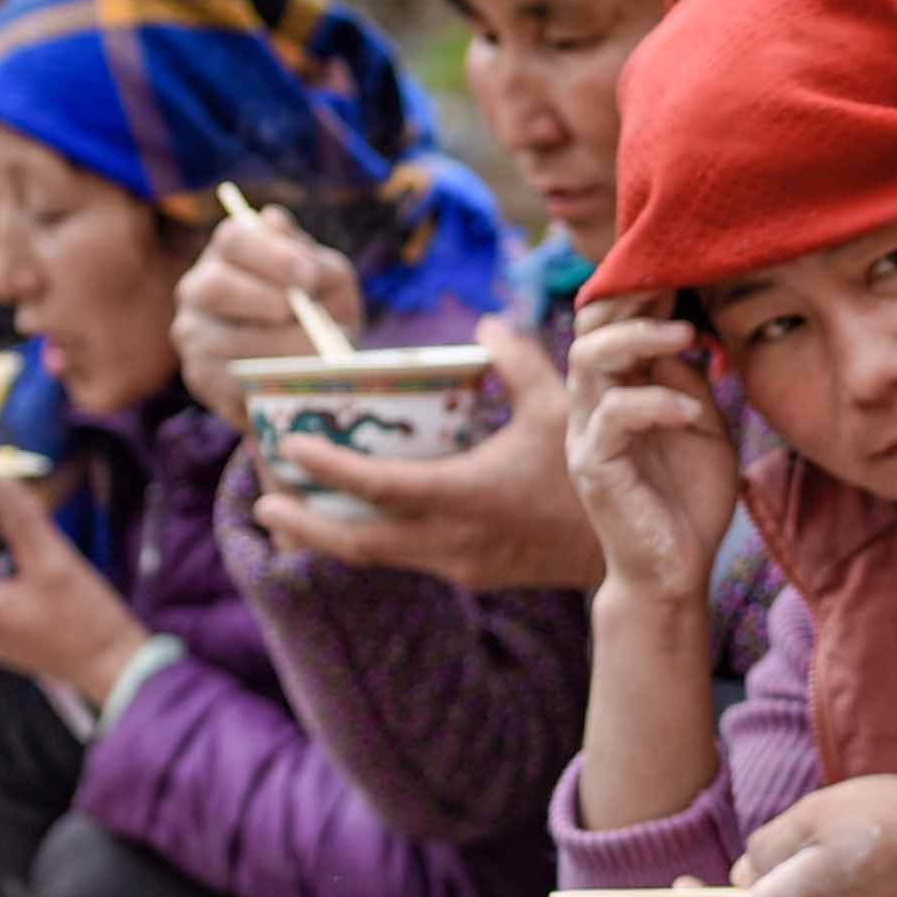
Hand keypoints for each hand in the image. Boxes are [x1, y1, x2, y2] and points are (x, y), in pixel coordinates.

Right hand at [174, 199, 363, 419]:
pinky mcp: (201, 376)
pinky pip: (227, 379)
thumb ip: (312, 255)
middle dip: (262, 299)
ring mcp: (194, 333)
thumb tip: (273, 220)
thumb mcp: (331, 283)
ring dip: (275, 346)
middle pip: (214, 285)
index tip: (307, 276)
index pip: (234, 238)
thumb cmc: (322, 314)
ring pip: (223, 338)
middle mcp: (200, 287)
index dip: (270, 254)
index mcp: (233, 254)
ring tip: (314, 353)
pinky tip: (294, 378)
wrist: (317, 372)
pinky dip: (265, 379)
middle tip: (297, 313)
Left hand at [253, 318, 604, 590]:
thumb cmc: (598, 475)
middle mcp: (453, 539)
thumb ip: (518, 360)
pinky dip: (373, 540)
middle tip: (264, 503)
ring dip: (331, 535)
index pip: (379, 487)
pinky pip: (406, 558)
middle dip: (305, 525)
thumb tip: (484, 322)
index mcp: (467, 496)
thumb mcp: (563, 408)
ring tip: (295, 512)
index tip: (290, 446)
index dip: (329, 468)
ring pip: (377, 556)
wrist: (632, 554)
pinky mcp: (473, 574)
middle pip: (357, 542)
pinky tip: (363, 520)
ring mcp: (461, 564)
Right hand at [566, 301, 738, 621]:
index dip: (639, 288)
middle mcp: (593, 405)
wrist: (678, 571)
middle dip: (628, 296)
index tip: (681, 260)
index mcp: (617, 390)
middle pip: (589, 326)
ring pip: (589, 360)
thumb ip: (689, 380)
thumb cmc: (691, 498)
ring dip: (637, 338)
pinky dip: (656, 403)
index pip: (611, 321)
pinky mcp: (594, 468)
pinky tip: (690, 412)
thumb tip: (684, 330)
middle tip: (671, 277)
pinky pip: (613, 416)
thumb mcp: (703, 426)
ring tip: (683, 334)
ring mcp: (588, 435)